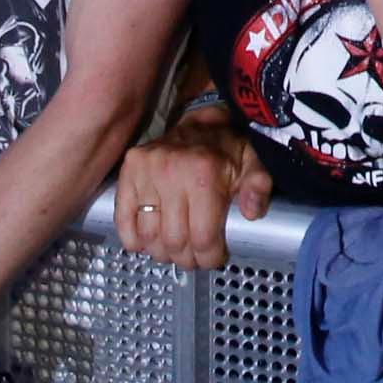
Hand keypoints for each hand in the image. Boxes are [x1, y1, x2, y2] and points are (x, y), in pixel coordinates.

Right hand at [113, 110, 271, 269]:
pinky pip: (124, 220)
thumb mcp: (253, 164)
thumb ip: (258, 187)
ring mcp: (145, 172)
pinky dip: (134, 240)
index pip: (203, 236)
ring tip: (175, 250)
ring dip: (163, 253)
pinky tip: (148, 244)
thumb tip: (251, 213)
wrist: (201, 124)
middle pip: (174, 241)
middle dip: (188, 259)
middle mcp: (172, 172)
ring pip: (149, 236)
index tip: (214, 258)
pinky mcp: (128, 173)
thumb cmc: (227, 150)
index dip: (209, 257)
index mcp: (205, 172)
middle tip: (195, 258)